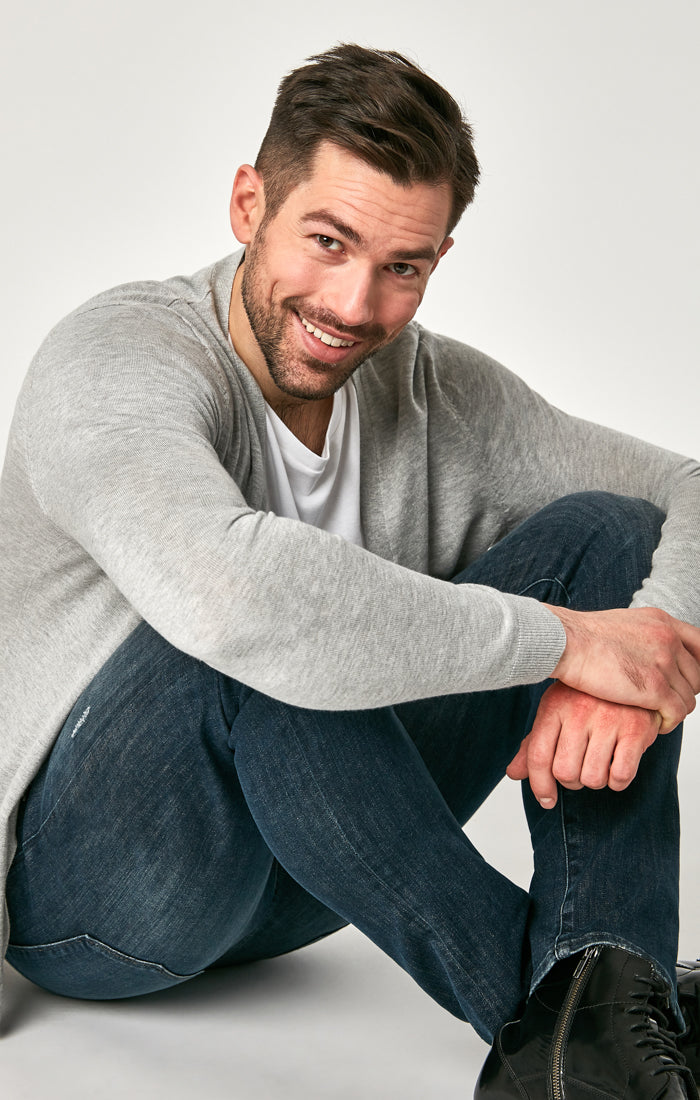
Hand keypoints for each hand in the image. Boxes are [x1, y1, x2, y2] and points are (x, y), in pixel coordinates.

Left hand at [507, 682, 663, 807]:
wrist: (632, 675)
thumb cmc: (588, 698)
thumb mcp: (556, 712)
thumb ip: (535, 744)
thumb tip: (513, 773)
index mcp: (555, 706)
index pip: (538, 755)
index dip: (539, 785)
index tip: (547, 800)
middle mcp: (579, 711)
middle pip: (565, 772)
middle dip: (572, 781)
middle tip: (580, 768)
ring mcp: (608, 720)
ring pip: (593, 778)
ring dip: (596, 780)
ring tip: (600, 763)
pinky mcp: (636, 730)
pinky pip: (621, 775)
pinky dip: (618, 781)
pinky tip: (617, 765)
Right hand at [547, 605, 699, 733]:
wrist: (565, 642)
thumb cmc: (580, 637)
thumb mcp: (622, 624)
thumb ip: (642, 636)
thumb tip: (645, 652)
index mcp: (661, 621)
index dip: (697, 665)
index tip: (685, 679)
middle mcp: (668, 639)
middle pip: (696, 675)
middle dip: (683, 691)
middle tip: (666, 702)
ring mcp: (663, 662)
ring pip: (688, 697)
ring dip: (675, 710)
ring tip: (657, 715)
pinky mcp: (655, 688)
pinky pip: (677, 712)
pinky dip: (668, 722)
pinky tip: (655, 724)